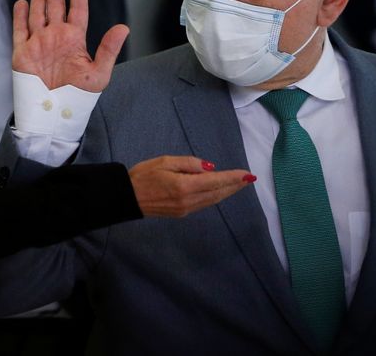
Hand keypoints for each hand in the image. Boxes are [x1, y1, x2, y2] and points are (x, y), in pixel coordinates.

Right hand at [12, 0, 128, 90]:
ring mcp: (39, 44)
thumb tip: (124, 27)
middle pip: (55, 6)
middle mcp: (56, 38)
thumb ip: (109, 49)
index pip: (77, 9)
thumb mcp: (99, 74)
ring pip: (38, 13)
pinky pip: (20, 30)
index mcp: (75, 40)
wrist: (54, 114)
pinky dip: (20, 16)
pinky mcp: (22, 53)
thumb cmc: (78, 98)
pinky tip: (22, 2)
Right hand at [128, 156, 256, 216]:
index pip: (216, 181)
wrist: (126, 197)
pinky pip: (204, 204)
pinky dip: (215, 196)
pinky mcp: (182, 213)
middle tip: (249, 179)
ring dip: (227, 192)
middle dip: (235, 186)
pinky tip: (220, 190)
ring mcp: (186, 209)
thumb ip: (189, 163)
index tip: (248, 175)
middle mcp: (188, 200)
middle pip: (218, 193)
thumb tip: (209, 168)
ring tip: (239, 184)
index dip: (233, 178)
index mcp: (184, 186)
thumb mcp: (165, 161)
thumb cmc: (143, 175)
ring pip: (213, 200)